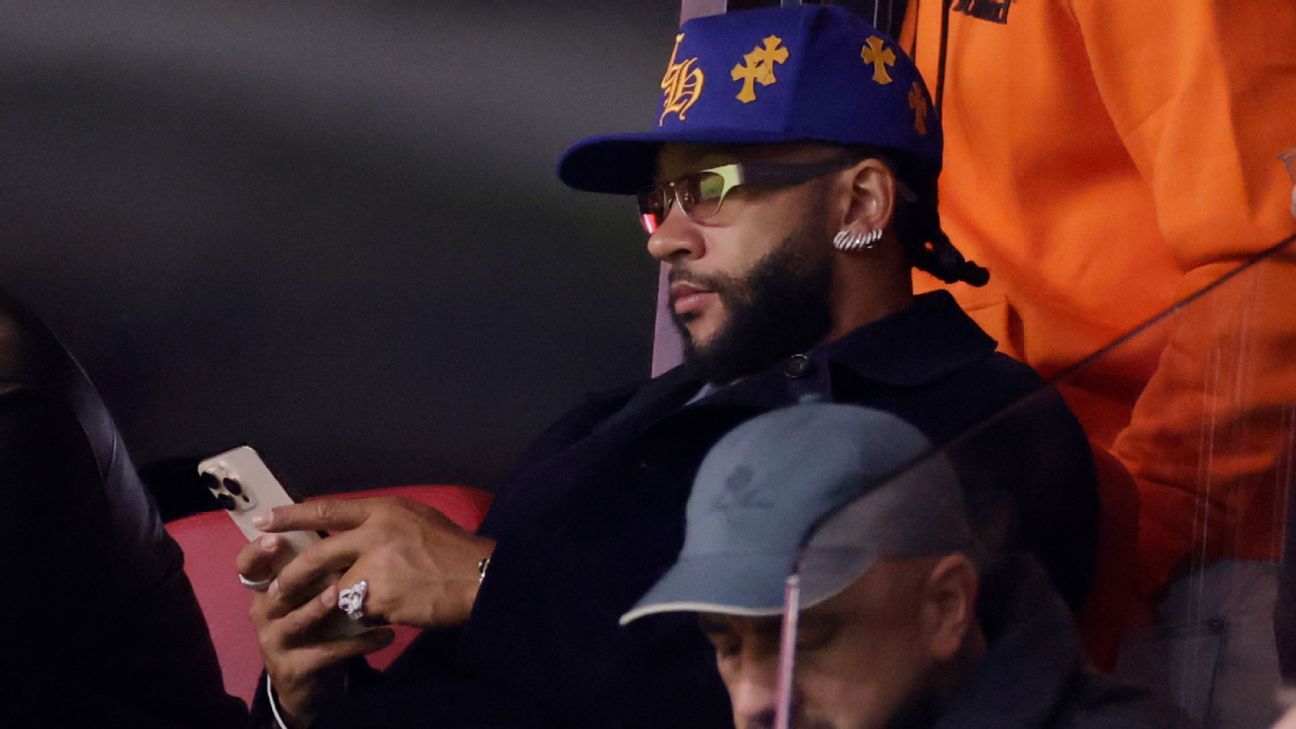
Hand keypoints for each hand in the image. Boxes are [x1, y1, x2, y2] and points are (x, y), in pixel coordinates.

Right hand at [237, 535, 394, 727]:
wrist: (308, 681)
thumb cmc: (313, 624)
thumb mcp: (308, 594)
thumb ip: (315, 565)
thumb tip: (345, 524)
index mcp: (265, 589)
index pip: (248, 565)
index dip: (257, 550)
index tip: (276, 536)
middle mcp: (263, 613)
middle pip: (277, 590)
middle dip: (303, 574)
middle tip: (334, 560)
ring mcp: (275, 642)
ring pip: (300, 619)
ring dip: (324, 606)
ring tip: (352, 595)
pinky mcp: (295, 668)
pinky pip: (329, 652)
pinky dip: (359, 642)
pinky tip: (386, 635)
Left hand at [254, 496, 495, 629]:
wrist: (479, 578)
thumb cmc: (452, 549)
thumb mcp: (416, 520)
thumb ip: (381, 525)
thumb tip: (349, 535)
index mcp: (384, 510)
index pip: (327, 509)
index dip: (292, 516)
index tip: (264, 520)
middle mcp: (376, 534)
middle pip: (319, 554)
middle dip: (293, 574)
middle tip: (277, 588)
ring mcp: (377, 568)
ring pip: (337, 589)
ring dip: (340, 601)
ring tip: (352, 605)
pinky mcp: (381, 599)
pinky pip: (359, 612)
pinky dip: (366, 616)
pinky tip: (389, 611)